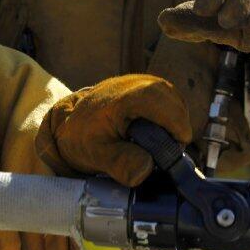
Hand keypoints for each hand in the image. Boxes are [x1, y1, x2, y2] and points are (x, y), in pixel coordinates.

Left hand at [36, 75, 191, 186]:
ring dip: (173, 123)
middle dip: (176, 130)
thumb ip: (121, 163)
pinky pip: (169, 99)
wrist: (71, 120)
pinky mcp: (146, 84)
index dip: (178, 133)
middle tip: (163, 152)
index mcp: (129, 97)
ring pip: (176, 101)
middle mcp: (140, 82)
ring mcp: (144, 80)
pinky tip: (155, 131)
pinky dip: (168, 116)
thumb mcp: (97, 155)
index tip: (171, 153)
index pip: (172, 111)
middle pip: (177, 106)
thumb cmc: (83, 137)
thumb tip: (146, 169)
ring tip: (158, 143)